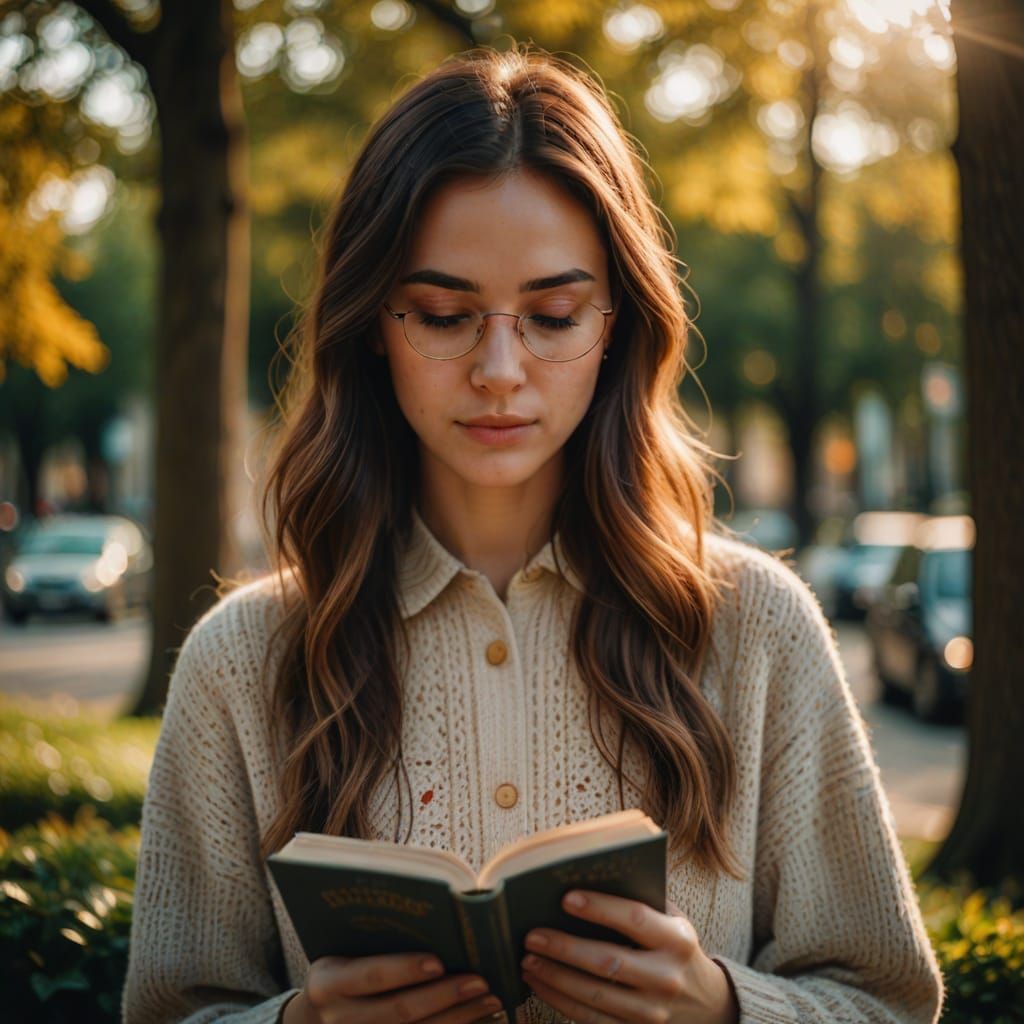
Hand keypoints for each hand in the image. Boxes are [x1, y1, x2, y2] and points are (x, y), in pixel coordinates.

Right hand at [282, 952, 502, 1023]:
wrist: (317, 1017)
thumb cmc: (341, 969)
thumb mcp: (344, 952)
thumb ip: (378, 940)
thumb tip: (438, 919)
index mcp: (328, 983)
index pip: (371, 976)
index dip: (405, 969)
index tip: (439, 961)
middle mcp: (340, 1019)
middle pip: (399, 1012)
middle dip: (444, 996)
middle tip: (481, 981)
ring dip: (459, 1019)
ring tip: (491, 1000)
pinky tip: (481, 1021)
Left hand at [519, 890, 739, 1023]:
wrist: (708, 1005)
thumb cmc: (677, 949)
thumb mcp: (673, 921)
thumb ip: (642, 901)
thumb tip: (588, 878)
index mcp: (677, 940)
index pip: (635, 919)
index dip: (600, 908)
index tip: (566, 897)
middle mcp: (667, 977)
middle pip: (608, 962)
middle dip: (565, 948)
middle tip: (532, 935)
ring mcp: (653, 1012)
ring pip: (595, 996)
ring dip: (555, 978)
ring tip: (527, 960)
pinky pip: (592, 1019)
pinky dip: (561, 1001)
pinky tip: (540, 984)